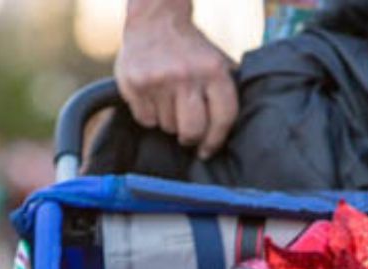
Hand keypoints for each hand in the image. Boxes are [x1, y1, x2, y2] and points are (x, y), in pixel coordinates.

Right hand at [114, 5, 238, 159]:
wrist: (155, 19)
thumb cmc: (191, 49)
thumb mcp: (217, 62)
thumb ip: (226, 92)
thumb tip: (231, 131)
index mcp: (213, 70)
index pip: (222, 119)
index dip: (215, 141)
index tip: (207, 150)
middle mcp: (186, 75)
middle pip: (192, 131)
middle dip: (190, 137)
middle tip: (187, 132)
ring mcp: (158, 80)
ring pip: (167, 127)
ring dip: (169, 121)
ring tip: (168, 101)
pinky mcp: (135, 84)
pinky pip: (146, 120)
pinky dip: (150, 115)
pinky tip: (153, 97)